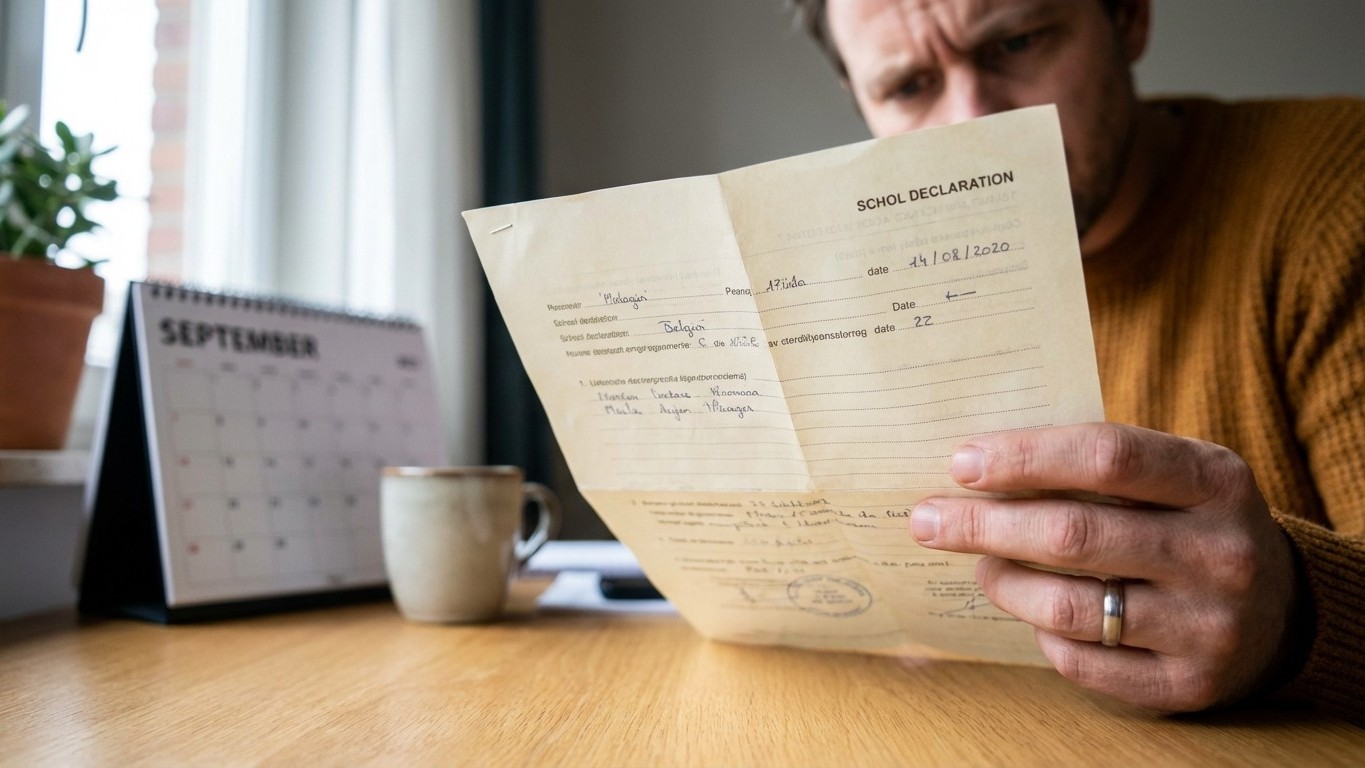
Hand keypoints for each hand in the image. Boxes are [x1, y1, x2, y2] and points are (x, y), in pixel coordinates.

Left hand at [910, 422, 1300, 711]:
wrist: (1280, 609)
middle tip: (925, 519)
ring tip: (981, 564)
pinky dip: (1042, 634)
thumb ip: (1095, 464)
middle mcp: (1221, 553)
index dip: (1025, 457)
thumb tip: (976, 463)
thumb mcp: (1173, 474)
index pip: (1107, 457)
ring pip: (1069, 606)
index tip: (961, 463)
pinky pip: (1082, 663)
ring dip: (1004, 581)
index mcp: (1216, 480)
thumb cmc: (1190, 522)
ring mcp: (1209, 626)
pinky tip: (1033, 612)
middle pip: (1074, 535)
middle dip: (984, 525)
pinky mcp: (1189, 684)